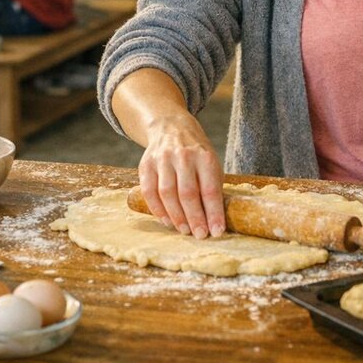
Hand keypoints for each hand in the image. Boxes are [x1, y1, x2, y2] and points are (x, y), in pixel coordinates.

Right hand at [137, 116, 225, 239]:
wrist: (170, 127)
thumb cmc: (196, 152)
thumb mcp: (211, 162)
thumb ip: (212, 186)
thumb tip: (214, 220)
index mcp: (204, 156)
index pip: (209, 189)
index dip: (213, 213)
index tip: (217, 231)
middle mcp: (182, 156)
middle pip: (187, 193)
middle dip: (194, 218)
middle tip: (199, 235)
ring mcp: (162, 159)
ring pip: (167, 193)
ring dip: (176, 216)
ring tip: (184, 230)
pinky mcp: (146, 164)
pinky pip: (149, 191)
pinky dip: (157, 209)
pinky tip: (167, 221)